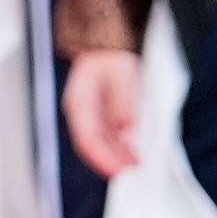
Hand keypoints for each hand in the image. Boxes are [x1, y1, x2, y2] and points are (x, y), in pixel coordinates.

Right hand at [64, 48, 143, 178]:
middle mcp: (79, 112)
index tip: (123, 169)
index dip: (105, 158)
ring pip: (99, 145)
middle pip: (93, 146)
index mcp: (80, 102)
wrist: (105, 45)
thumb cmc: (111, 58)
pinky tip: (132, 152)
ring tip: (137, 164)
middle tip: (135, 172)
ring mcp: (86, 116)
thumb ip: (124, 105)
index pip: (88, 139)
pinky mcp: (96, 117)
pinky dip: (118, 148)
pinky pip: (105, 138)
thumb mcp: (123, 77)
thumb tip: (128, 132)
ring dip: (117, 157)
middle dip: (113, 162)